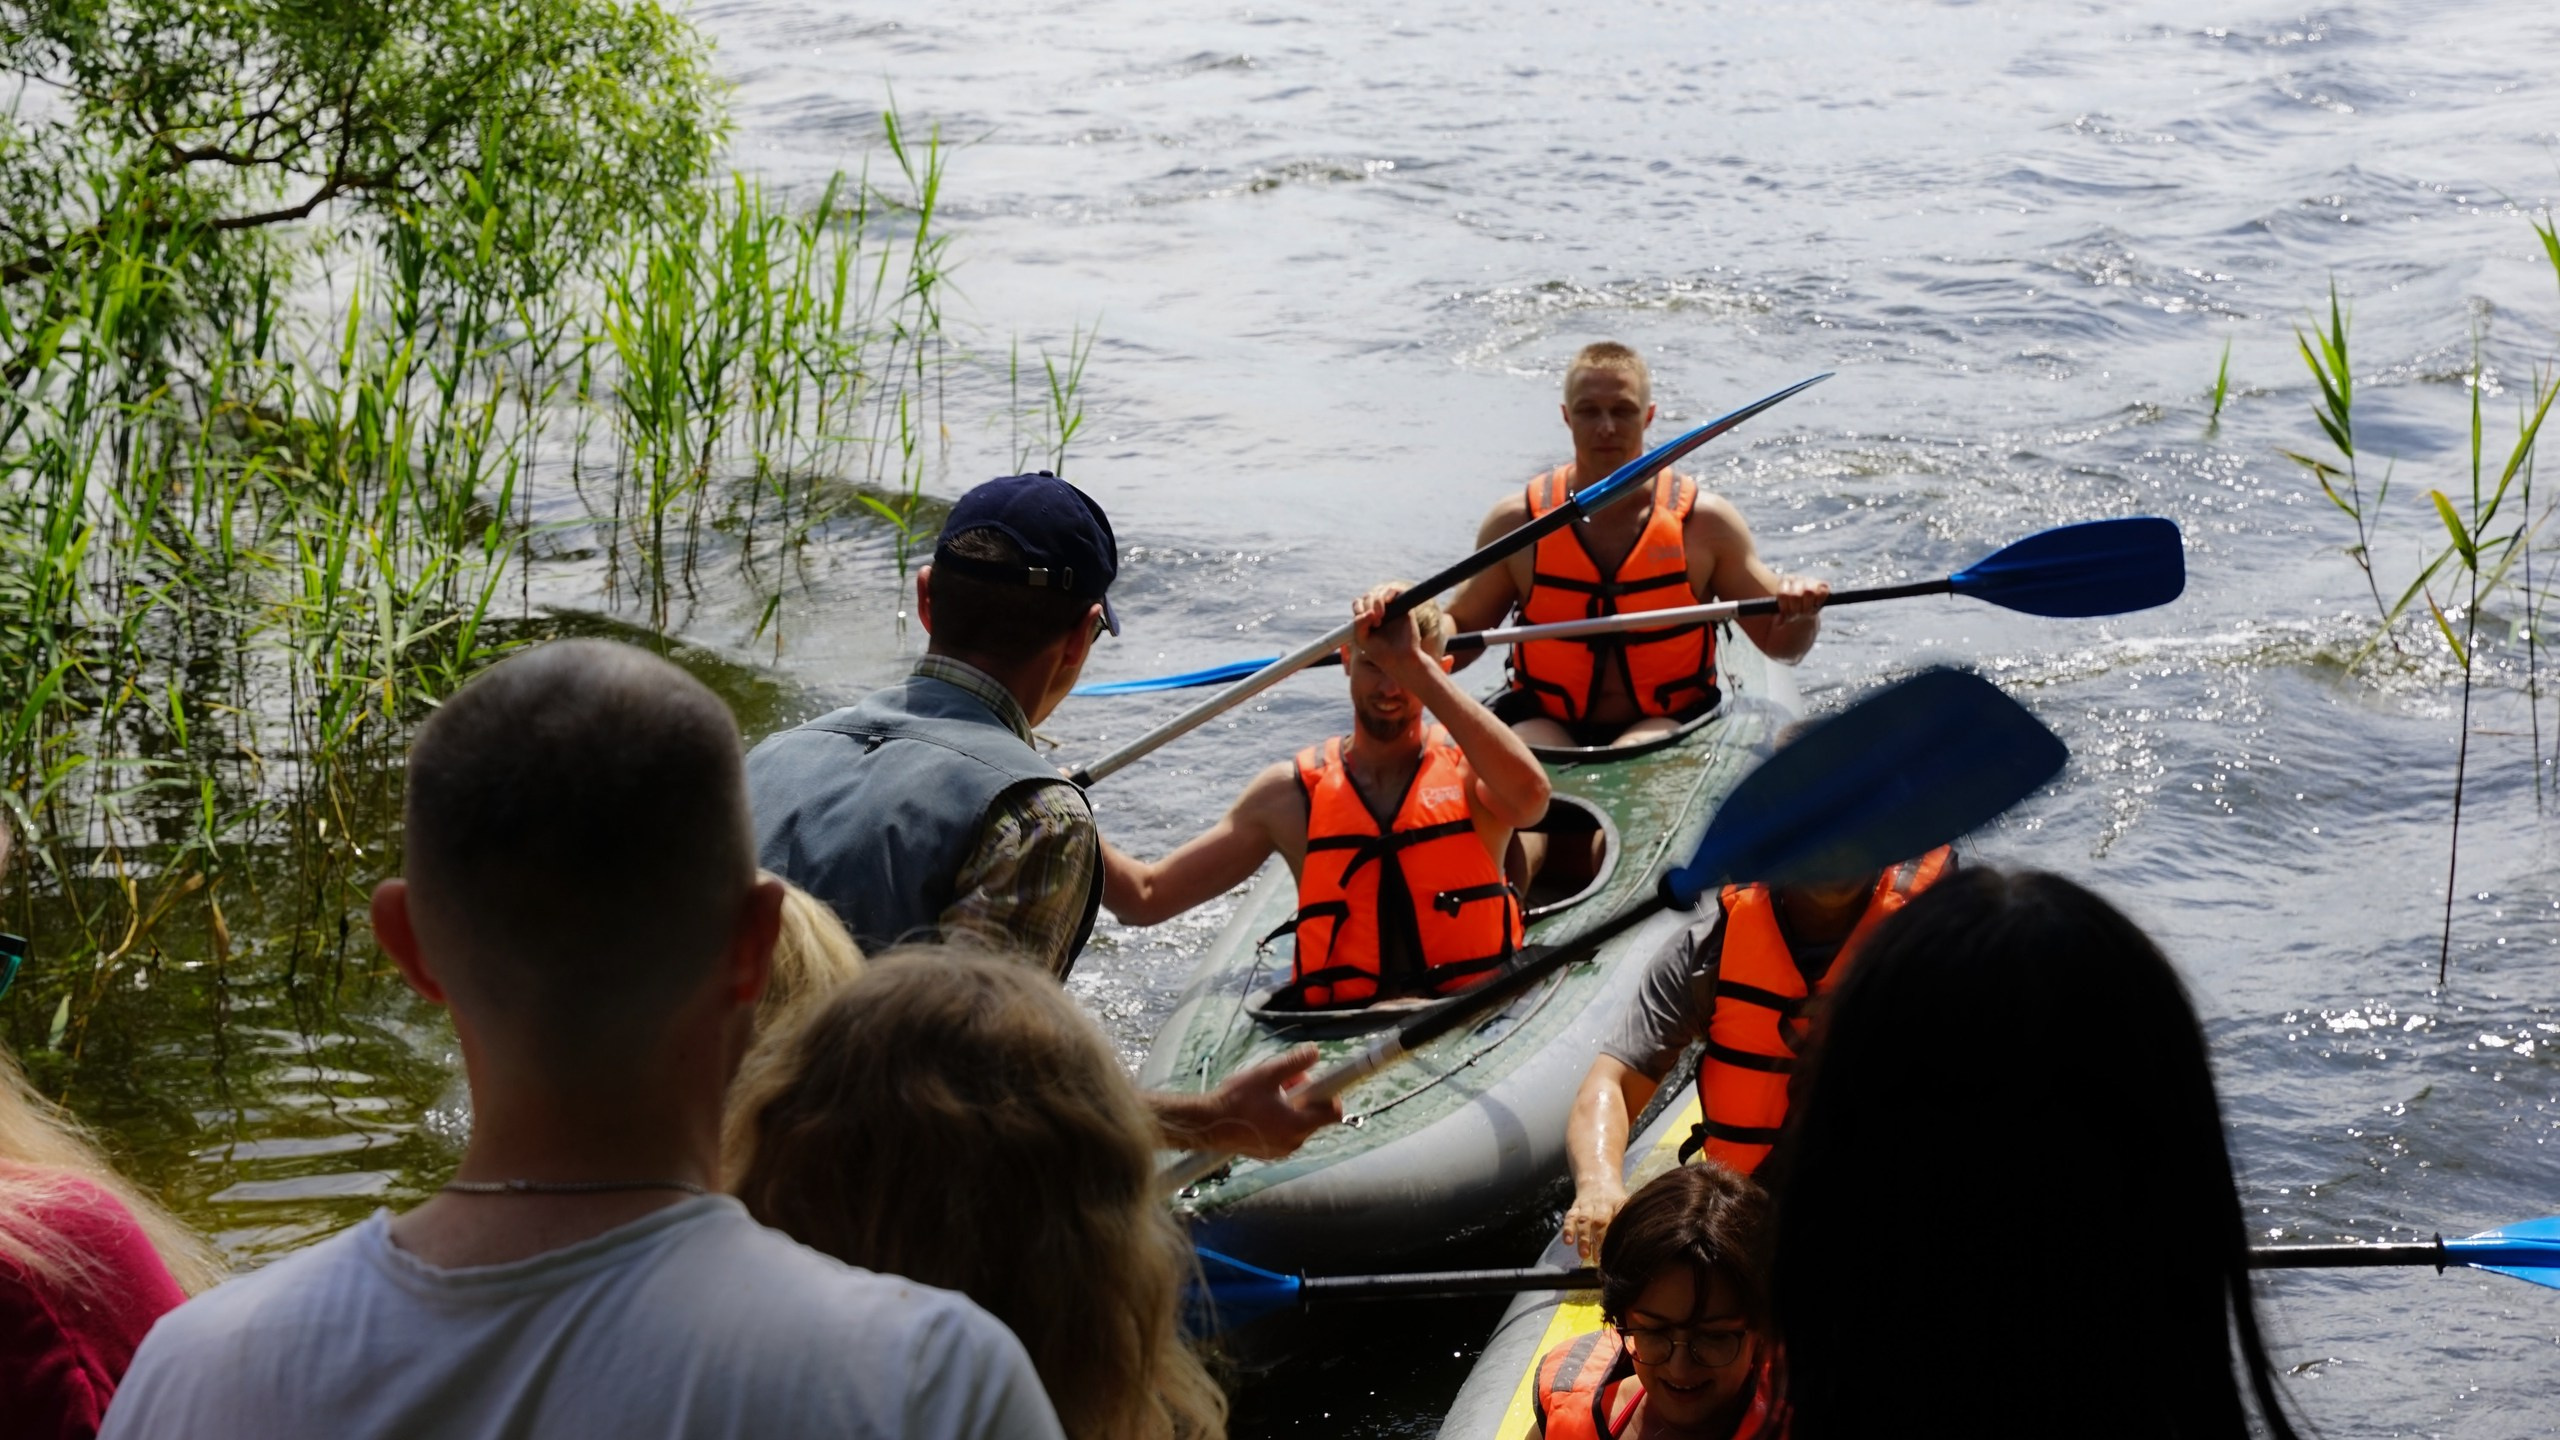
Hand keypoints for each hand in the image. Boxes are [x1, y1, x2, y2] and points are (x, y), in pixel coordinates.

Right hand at [1203, 1043, 1343, 1159]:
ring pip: (1300, 1124)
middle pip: (1315, 1116)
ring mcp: (1282, 1150)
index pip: (1333, 1112)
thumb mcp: (1266, 1074)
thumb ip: (1294, 1063)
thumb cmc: (1236, 1100)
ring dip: (1293, 1107)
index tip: (1318, 1082)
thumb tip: (1315, 1052)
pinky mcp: (1270, 1153)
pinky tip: (1263, 1108)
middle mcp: (1294, 1142)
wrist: (1208, 1125)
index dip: (1330, 1094)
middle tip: (1286, 1082)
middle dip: (1306, 1096)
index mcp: (1297, 1124)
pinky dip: (1282, 1120)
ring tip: (1270, 1094)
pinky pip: (1286, 1133)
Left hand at [1351, 583, 1432, 681]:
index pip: (1358, 603)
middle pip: (1368, 596)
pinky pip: (1396, 590)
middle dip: (1368, 606)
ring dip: (1377, 600)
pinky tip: (1388, 600)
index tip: (1364, 622)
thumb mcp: (1361, 640)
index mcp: (1366, 619)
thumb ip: (1358, 625)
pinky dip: (1390, 592)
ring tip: (1381, 615)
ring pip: (1380, 592)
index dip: (1358, 608)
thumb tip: (1370, 611)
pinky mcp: (1404, 607)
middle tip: (1376, 623)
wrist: (1400, 660)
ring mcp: (1391, 608)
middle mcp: (1378, 611)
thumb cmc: (1381, 653)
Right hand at [1561, 1180, 1628, 1261]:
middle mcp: (1602, 1204)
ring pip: (1584, 1220)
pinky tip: (1568, 1242)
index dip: (1616, 1234)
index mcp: (1618, 1203)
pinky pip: (1570, 1217)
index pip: (1618, 1218)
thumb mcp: (1626, 1204)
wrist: (1598, 1179)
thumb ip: (1629, 1220)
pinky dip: (1567, 1229)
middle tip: (1599, 1258)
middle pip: (1600, 1221)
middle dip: (1599, 1240)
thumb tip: (1638, 1244)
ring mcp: (1587, 1205)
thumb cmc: (1616, 1200)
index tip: (1617, 1251)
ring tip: (1584, 1255)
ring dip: (1583, 1238)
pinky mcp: (1575, 1207)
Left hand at [1772, 574, 1828, 621]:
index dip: (1785, 607)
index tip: (1786, 613)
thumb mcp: (1782, 612)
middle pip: (1795, 595)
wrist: (1803, 607)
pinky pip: (1823, 591)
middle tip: (1797, 613)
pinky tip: (1815, 605)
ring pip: (1809, 591)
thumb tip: (1778, 623)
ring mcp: (1811, 580)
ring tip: (1806, 611)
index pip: (1783, 594)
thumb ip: (1779, 617)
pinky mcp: (1824, 585)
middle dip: (1796, 609)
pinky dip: (1819, 601)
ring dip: (1807, 606)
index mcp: (1784, 581)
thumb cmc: (1790, 608)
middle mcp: (1797, 579)